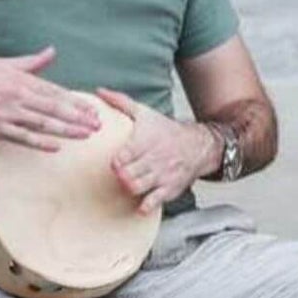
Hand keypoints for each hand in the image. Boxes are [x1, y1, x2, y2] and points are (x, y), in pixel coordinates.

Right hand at [0, 47, 101, 149]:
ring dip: (66, 130)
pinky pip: (21, 137)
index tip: (92, 109)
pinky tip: (56, 147)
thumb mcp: (5, 63)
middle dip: (78, 117)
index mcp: (22, 80)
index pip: (55, 92)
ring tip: (85, 135)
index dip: (76, 101)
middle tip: (97, 125)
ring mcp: (7, 113)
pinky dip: (39, 142)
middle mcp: (18, 95)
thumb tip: (52, 51)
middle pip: (54, 108)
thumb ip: (32, 62)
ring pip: (42, 123)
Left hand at [96, 88, 218, 213]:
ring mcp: (161, 175)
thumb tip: (100, 91)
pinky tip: (140, 202)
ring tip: (129, 182)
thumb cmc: (166, 130)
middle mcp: (154, 159)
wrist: (197, 145)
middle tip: (121, 173)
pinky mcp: (169, 189)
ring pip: (136, 187)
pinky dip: (144, 205)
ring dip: (129, 187)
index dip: (116, 162)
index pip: (123, 157)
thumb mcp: (145, 113)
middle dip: (121, 175)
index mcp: (145, 141)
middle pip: (127, 175)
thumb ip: (120, 103)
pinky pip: (153, 202)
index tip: (116, 161)